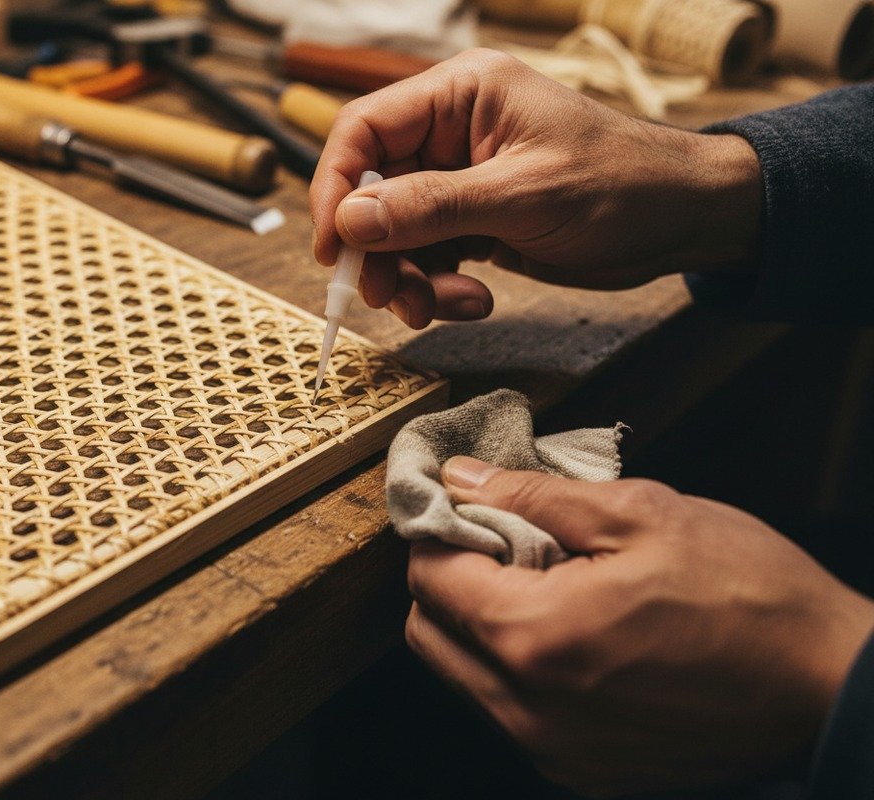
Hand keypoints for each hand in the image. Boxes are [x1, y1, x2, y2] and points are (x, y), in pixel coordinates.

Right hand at [310, 49, 761, 328]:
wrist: (685, 221)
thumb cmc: (623, 185)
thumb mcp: (524, 196)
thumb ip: (433, 207)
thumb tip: (350, 218)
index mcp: (462, 94)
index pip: (365, 130)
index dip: (336, 187)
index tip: (332, 246)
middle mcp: (452, 132)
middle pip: (372, 190)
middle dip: (378, 250)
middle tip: (390, 296)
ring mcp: (461, 180)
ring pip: (396, 234)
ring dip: (409, 279)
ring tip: (445, 307)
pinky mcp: (474, 220)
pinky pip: (428, 257)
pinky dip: (438, 288)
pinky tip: (472, 301)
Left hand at [405, 456, 873, 795]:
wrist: (828, 687)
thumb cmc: (749, 597)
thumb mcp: (642, 514)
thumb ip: (534, 496)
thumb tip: (463, 477)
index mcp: (536, 636)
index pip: (429, 578)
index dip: (439, 531)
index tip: (464, 507)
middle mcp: (528, 707)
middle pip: (430, 633)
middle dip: (448, 579)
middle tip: (500, 543)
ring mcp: (553, 749)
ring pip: (464, 676)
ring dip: (480, 625)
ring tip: (543, 586)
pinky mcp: (581, 770)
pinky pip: (509, 712)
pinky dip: (516, 669)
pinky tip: (570, 634)